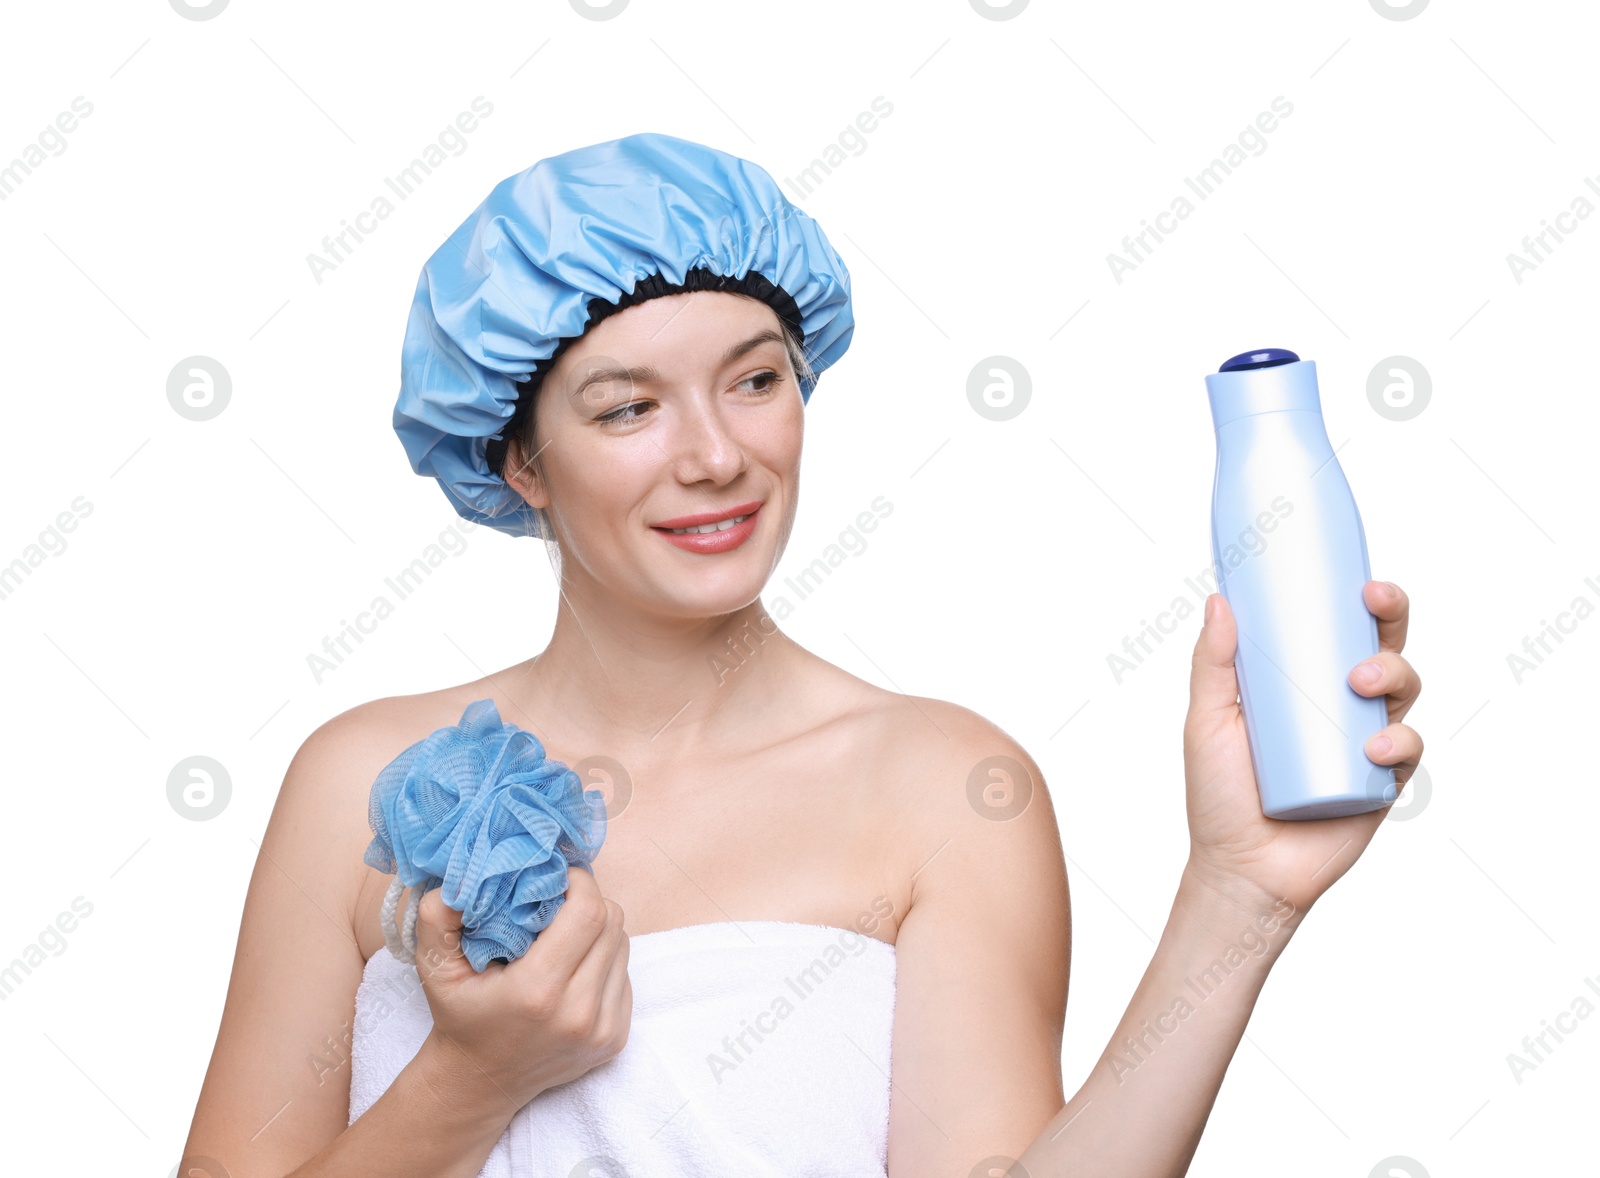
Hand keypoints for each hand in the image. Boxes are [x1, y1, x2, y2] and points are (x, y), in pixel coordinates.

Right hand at [411, 865, 632, 1117]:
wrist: (480, 1084)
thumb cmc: (460, 1017)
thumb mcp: (435, 969)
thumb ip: (437, 920)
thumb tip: (457, 885)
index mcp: (538, 992)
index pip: (589, 914)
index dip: (579, 884)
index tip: (557, 878)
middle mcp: (578, 1013)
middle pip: (612, 924)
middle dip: (589, 902)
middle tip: (559, 902)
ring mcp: (602, 1030)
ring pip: (623, 946)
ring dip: (599, 931)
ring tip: (564, 937)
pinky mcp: (616, 1039)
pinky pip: (625, 975)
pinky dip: (604, 961)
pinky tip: (574, 969)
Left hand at [1182, 580, 1423, 914]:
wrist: (1242, 870)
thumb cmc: (1220, 797)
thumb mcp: (1206, 724)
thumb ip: (1212, 666)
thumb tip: (1218, 600)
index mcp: (1300, 682)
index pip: (1336, 626)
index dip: (1356, 596)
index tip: (1356, 575)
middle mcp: (1338, 704)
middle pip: (1382, 644)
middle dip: (1390, 615)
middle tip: (1373, 601)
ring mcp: (1364, 741)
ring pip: (1403, 689)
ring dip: (1393, 673)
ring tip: (1360, 684)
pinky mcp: (1382, 782)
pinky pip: (1408, 750)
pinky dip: (1397, 741)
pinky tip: (1372, 746)